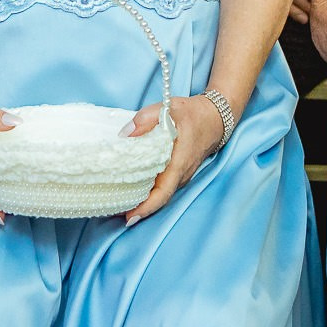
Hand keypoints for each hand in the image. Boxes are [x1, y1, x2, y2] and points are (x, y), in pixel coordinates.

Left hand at [121, 94, 224, 225]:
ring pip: (160, 194)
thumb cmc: (192, 113)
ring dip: (141, 201)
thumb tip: (125, 135)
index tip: (130, 218)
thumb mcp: (168, 108)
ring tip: (117, 203)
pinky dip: (147, 192)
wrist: (214, 118)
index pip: (163, 192)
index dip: (146, 207)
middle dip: (137, 208)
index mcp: (179, 162)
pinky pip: (162, 187)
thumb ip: (145, 119)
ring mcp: (181, 176)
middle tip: (112, 211)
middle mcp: (181, 174)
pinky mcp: (178, 173)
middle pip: (158, 198)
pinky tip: (131, 189)